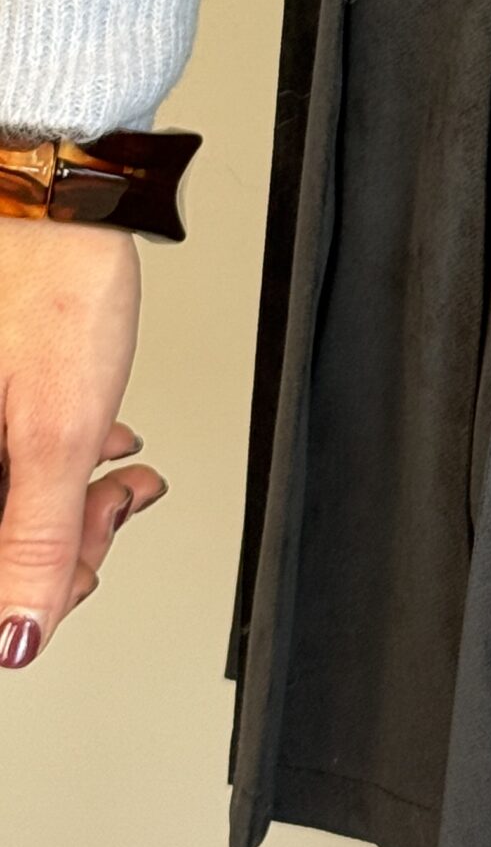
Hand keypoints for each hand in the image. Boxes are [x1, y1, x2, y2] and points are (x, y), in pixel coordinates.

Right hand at [0, 215, 168, 668]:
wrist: (59, 210)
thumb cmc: (54, 291)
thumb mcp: (57, 431)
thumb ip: (37, 538)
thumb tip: (16, 637)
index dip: (32, 597)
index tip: (87, 570)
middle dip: (66, 544)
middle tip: (116, 508)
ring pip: (8, 508)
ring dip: (72, 507)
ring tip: (122, 475)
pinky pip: (9, 466)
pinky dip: (60, 470)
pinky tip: (103, 451)